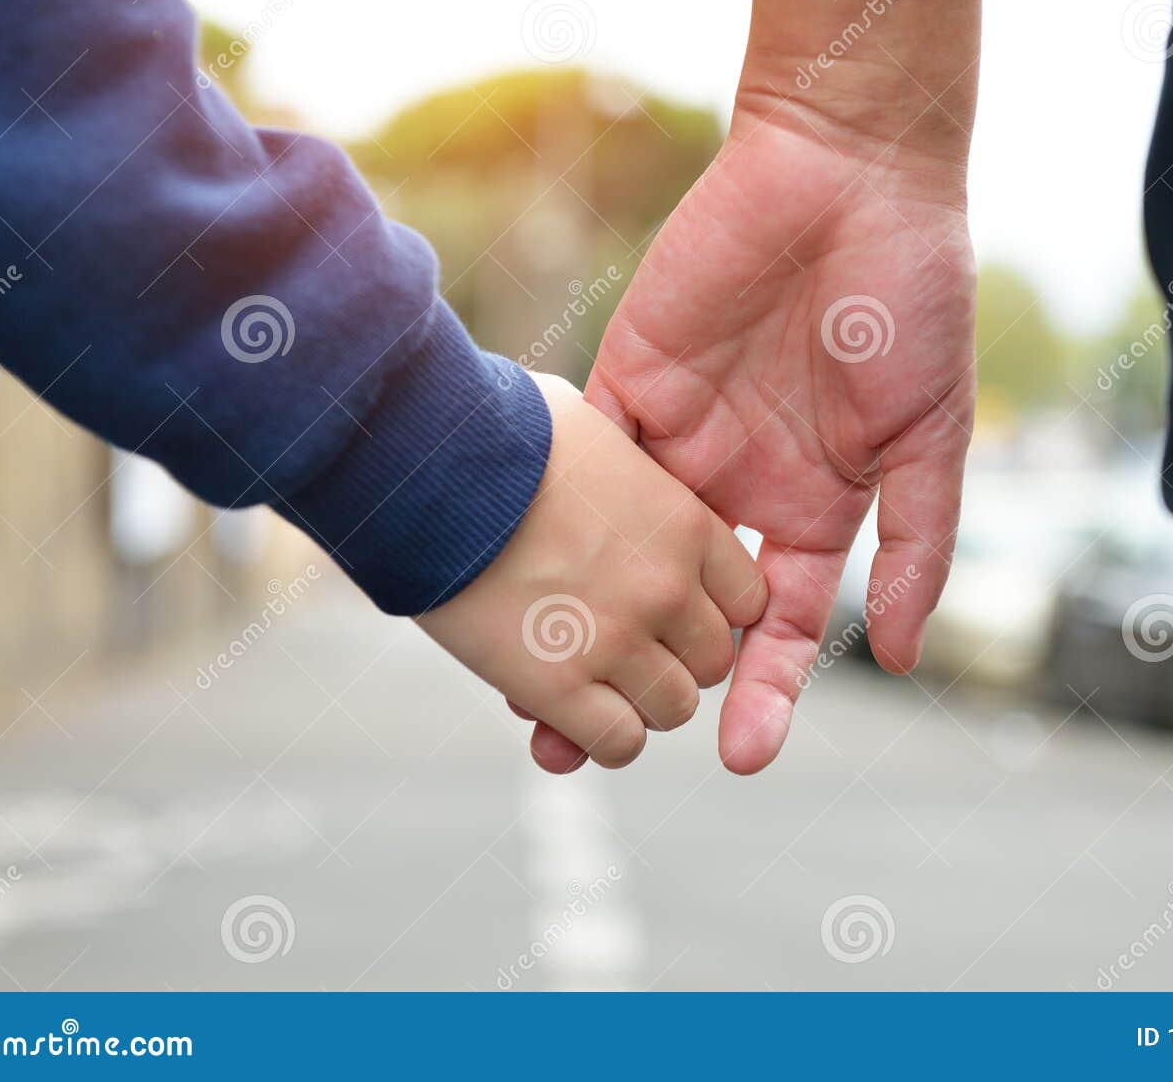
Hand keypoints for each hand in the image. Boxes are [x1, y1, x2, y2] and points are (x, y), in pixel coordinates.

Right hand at [416, 373, 766, 770]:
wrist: (423, 465)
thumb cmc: (495, 432)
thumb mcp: (589, 429)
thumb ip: (626, 460)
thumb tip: (609, 449)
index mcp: (684, 523)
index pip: (749, 599)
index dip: (712, 611)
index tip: (674, 610)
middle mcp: (666, 586)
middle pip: (715, 660)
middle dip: (676, 661)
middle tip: (628, 649)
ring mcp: (616, 640)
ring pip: (674, 709)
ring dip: (639, 703)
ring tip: (595, 681)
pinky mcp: (557, 686)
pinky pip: (618, 742)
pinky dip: (601, 739)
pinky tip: (569, 715)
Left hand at [586, 99, 975, 773]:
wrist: (846, 168)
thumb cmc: (911, 296)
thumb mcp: (931, 434)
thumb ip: (916, 543)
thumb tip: (902, 654)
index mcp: (814, 505)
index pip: (777, 624)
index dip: (761, 691)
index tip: (739, 756)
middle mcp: (739, 485)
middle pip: (677, 606)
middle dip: (638, 677)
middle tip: (584, 749)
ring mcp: (679, 438)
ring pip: (614, 554)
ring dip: (573, 620)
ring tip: (525, 694)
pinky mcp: (626, 380)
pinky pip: (579, 463)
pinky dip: (546, 518)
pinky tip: (514, 576)